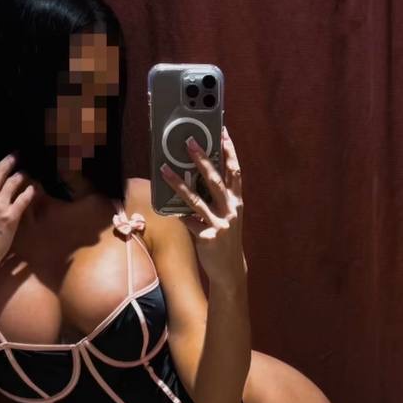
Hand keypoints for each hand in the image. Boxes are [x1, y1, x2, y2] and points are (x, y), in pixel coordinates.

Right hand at [0, 153, 35, 275]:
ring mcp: (0, 206)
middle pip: (0, 174)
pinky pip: (22, 200)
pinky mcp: (11, 217)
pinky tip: (33, 189)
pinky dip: (28, 193)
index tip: (7, 160)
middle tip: (17, 156)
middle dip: (10, 162)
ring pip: (12, 184)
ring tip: (25, 174)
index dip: (0, 165)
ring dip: (20, 177)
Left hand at [160, 125, 245, 287]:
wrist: (230, 269)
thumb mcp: (228, 216)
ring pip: (196, 200)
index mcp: (237, 202)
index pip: (235, 171)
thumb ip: (217, 199)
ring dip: (179, 183)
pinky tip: (165, 207)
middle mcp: (231, 210)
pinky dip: (176, 213)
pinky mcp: (207, 237)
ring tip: (165, 168)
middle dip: (203, 159)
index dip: (230, 151)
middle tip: (190, 142)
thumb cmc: (226, 238)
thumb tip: (196, 177)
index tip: (223, 132)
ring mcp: (219, 224)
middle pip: (216, 180)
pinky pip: (187, 221)